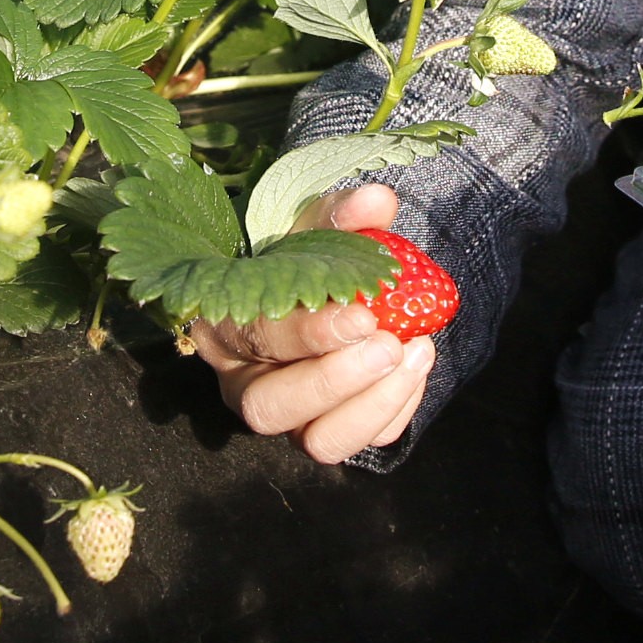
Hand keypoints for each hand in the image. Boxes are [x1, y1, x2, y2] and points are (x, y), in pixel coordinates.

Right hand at [186, 183, 433, 464]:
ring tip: (415, 353)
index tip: (362, 315)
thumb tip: (378, 200)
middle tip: (389, 344)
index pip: (255, 340)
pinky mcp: (326, 431)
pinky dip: (396, 409)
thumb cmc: (301, 258)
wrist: (313, 290)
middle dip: (336, 381)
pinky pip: (363, 441)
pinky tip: (417, 366)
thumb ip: (339, 216)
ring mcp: (286, 417)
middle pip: (269, 410)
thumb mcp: (310, 230)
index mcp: (225, 326)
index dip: (309, 334)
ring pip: (318, 442)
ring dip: (373, 405)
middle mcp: (243, 384)